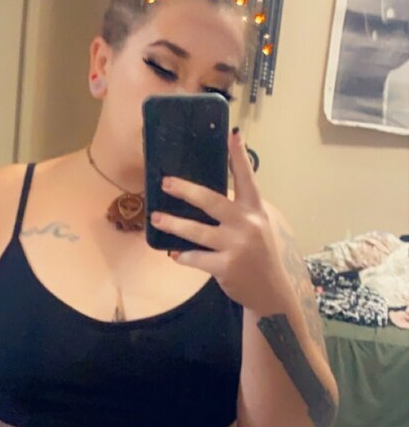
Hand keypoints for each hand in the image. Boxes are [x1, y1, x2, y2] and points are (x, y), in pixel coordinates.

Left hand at [149, 129, 290, 313]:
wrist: (270, 291)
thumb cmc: (258, 254)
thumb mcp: (257, 226)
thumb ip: (239, 210)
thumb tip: (204, 194)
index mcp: (255, 210)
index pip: (247, 178)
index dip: (239, 156)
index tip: (232, 134)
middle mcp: (247, 224)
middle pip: (212, 201)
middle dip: (186, 190)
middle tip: (166, 182)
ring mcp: (236, 246)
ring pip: (197, 231)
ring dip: (174, 224)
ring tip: (157, 218)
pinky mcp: (225, 267)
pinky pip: (195, 258)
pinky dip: (182, 256)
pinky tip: (175, 254)